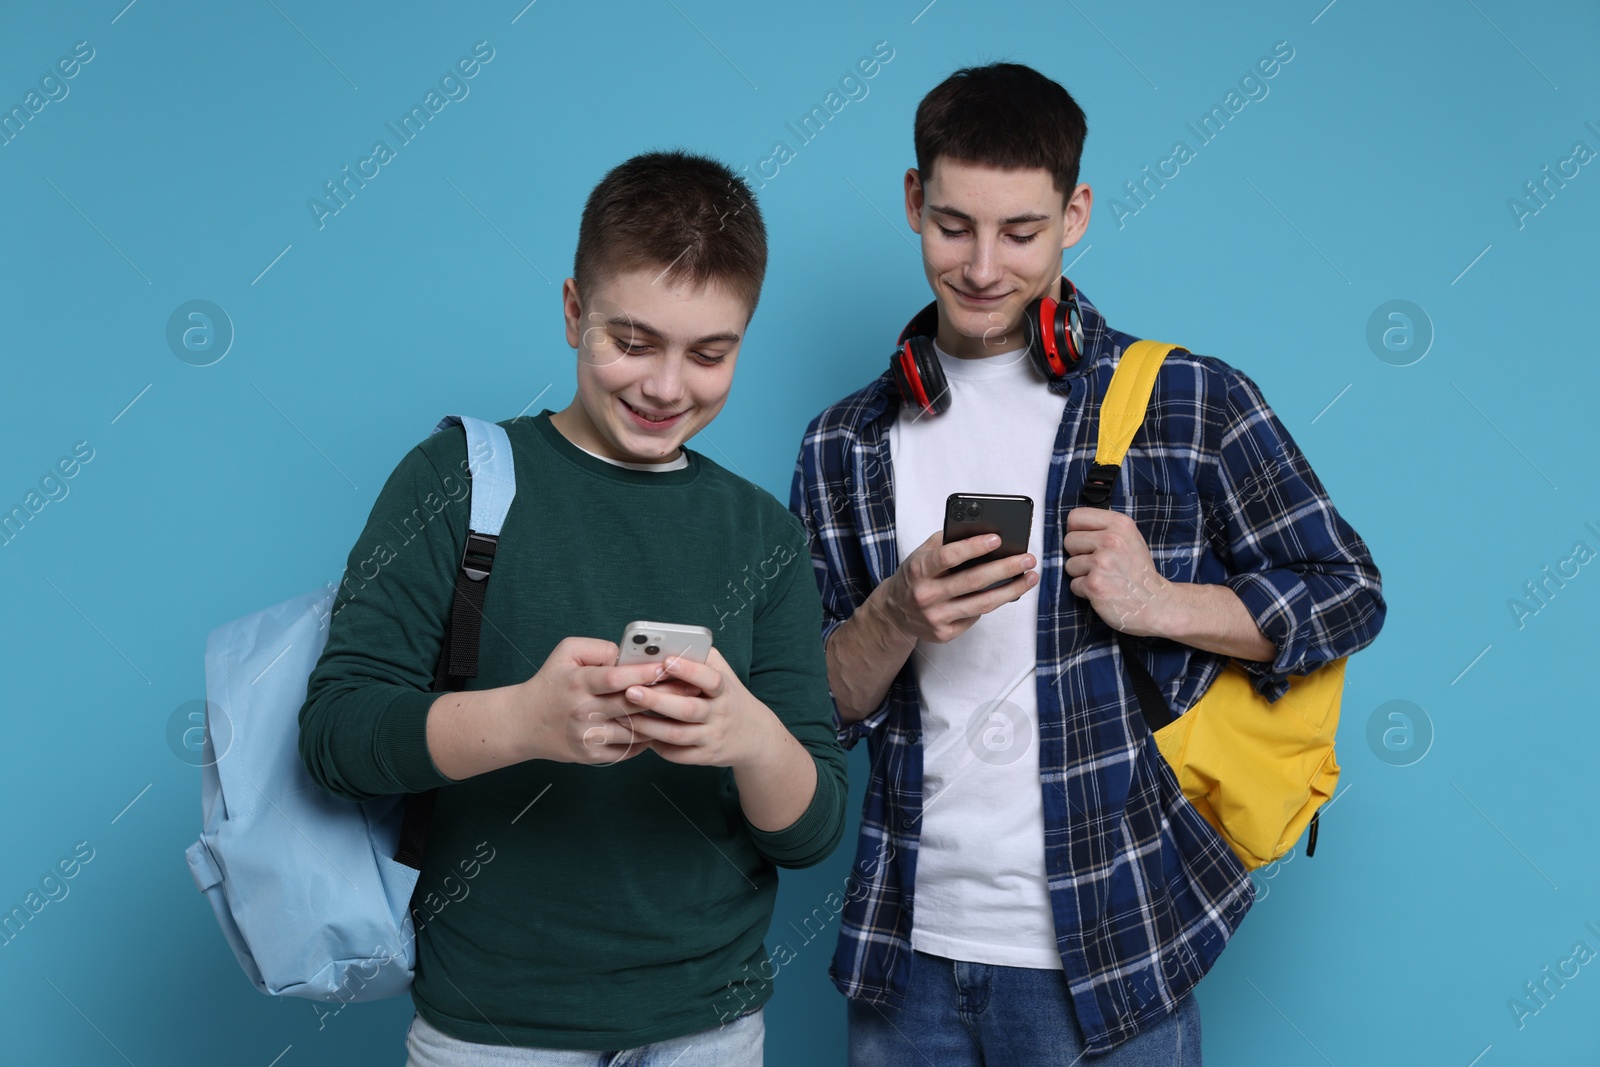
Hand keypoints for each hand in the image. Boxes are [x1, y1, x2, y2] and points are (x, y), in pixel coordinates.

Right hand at [511, 636, 702, 765]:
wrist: (524, 723)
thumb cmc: (551, 682)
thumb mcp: (566, 653)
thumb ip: (598, 648)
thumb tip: (627, 655)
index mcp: (577, 683)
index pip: (614, 678)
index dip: (642, 672)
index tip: (667, 666)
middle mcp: (582, 711)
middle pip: (630, 705)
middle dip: (662, 696)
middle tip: (690, 688)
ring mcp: (587, 736)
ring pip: (634, 730)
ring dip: (659, 721)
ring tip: (682, 710)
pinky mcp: (591, 756)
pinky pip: (627, 749)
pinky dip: (645, 740)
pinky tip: (659, 729)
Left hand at [613, 647, 780, 770]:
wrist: (755, 735)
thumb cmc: (728, 697)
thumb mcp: (724, 673)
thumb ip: (701, 658)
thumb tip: (667, 644)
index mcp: (724, 690)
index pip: (710, 679)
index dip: (689, 670)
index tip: (666, 661)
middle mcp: (720, 714)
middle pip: (687, 709)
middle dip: (657, 700)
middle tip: (630, 691)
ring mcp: (712, 738)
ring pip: (677, 734)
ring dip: (649, 726)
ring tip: (625, 715)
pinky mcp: (705, 757)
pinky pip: (678, 754)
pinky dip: (657, 746)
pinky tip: (642, 735)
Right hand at [877, 529, 1037, 643]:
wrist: (894, 612)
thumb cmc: (916, 576)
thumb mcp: (921, 554)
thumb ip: (946, 542)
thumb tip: (983, 533)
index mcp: (919, 570)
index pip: (948, 557)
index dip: (974, 547)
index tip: (998, 539)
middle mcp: (925, 595)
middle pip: (972, 581)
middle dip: (1005, 568)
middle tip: (1028, 559)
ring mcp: (935, 617)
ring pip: (982, 604)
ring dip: (1011, 590)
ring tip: (1030, 577)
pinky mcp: (944, 634)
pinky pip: (976, 617)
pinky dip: (993, 603)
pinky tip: (1007, 592)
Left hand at [1062, 507, 1169, 636]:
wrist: (1155, 603)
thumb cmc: (1138, 572)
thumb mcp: (1130, 538)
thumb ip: (1104, 529)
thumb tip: (1072, 527)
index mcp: (1120, 524)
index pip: (1075, 517)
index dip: (1076, 530)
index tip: (1086, 541)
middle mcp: (1111, 540)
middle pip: (1069, 541)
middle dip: (1078, 554)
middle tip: (1100, 564)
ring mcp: (1101, 563)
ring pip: (1069, 565)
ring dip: (1082, 575)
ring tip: (1104, 578)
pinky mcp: (1094, 585)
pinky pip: (1073, 584)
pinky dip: (1085, 591)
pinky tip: (1103, 590)